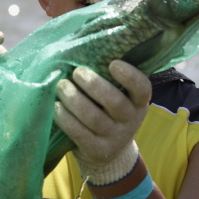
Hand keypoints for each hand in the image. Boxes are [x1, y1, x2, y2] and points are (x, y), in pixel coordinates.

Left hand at [54, 60, 150, 184]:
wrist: (110, 154)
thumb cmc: (109, 112)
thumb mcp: (120, 97)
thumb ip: (110, 78)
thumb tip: (85, 45)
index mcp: (139, 102)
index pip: (142, 88)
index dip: (130, 76)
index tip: (112, 63)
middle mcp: (130, 120)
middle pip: (114, 102)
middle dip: (93, 84)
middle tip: (77, 72)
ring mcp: (114, 138)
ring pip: (93, 118)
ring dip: (74, 99)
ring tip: (61, 86)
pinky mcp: (97, 150)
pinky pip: (79, 134)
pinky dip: (66, 119)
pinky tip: (57, 107)